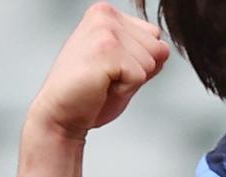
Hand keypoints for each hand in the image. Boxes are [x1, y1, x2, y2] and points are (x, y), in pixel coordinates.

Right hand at [28, 3, 168, 137]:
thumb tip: (165, 48)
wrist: (61, 113)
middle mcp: (105, 14)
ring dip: (131, 81)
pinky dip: (125, 89)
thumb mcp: (126, 66)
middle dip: (139, 71)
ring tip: (103, 80)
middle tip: (107, 77)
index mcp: (107, 14)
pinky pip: (140, 76)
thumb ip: (147, 53)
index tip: (113, 69)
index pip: (156, 38)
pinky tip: (100, 86)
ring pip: (152, 62)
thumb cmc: (90, 91)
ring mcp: (105, 29)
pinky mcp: (106, 49)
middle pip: (159, 49)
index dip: (141, 63)